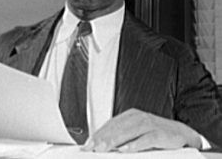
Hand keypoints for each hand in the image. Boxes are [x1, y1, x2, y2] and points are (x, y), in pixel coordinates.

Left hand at [82, 108, 201, 151]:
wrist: (181, 134)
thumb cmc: (156, 135)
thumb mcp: (136, 134)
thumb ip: (122, 138)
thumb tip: (103, 147)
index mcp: (130, 116)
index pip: (110, 124)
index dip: (97, 134)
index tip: (87, 145)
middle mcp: (138, 117)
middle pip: (116, 127)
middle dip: (102, 138)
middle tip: (91, 148)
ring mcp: (149, 124)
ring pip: (128, 132)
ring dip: (114, 141)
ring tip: (103, 149)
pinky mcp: (160, 133)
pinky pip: (145, 139)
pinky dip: (135, 144)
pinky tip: (125, 150)